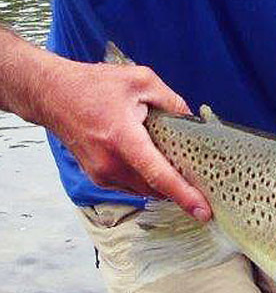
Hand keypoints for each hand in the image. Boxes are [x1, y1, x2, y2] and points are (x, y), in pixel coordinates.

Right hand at [44, 56, 211, 220]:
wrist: (52, 95)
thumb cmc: (94, 85)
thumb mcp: (142, 80)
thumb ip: (172, 101)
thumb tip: (193, 120)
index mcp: (122, 138)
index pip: (158, 175)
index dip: (184, 195)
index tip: (203, 211)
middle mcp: (109, 163)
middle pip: (156, 186)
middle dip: (181, 186)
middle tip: (205, 177)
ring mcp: (101, 173)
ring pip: (144, 188)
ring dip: (163, 181)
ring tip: (181, 163)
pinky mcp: (98, 176)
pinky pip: (132, 183)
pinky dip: (148, 177)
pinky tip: (156, 159)